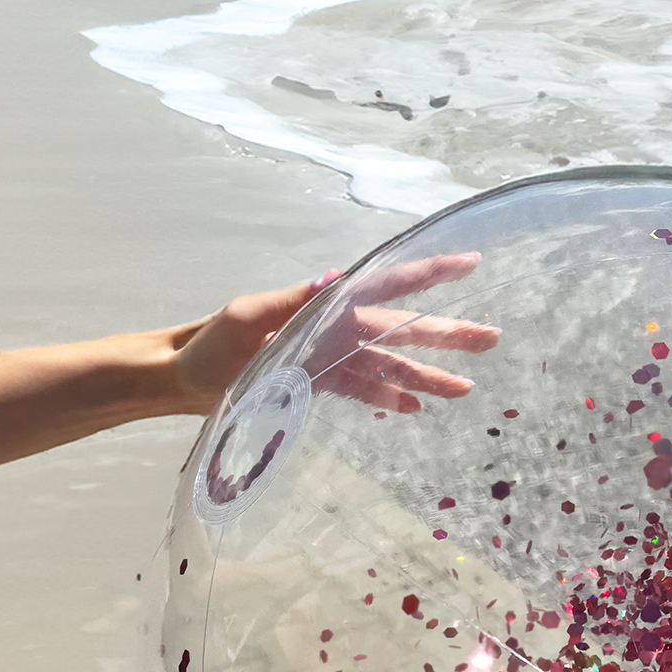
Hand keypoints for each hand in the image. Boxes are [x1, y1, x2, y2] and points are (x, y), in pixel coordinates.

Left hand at [168, 254, 499, 417]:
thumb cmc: (207, 344)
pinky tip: (415, 409)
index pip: (384, 286)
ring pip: (389, 365)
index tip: (468, 262)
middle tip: (491, 339)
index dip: (428, 273)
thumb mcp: (246, 317)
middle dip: (446, 335)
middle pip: (401, 330)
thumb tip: (335, 280)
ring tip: (464, 391)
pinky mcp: (318, 384)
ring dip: (426, 378)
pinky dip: (389, 397)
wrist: (180, 378)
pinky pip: (363, 389)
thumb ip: (292, 302)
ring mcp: (328, 358)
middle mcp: (334, 328)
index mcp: (324, 305)